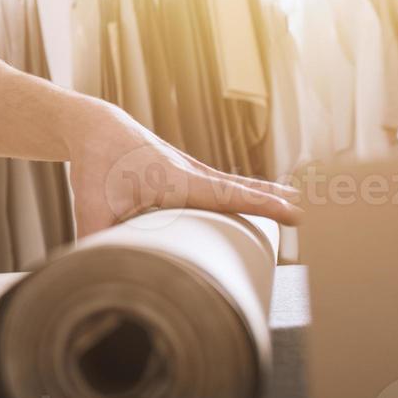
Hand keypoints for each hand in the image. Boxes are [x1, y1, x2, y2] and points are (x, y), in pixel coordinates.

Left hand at [69, 98, 302, 236]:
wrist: (95, 127)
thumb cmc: (94, 165)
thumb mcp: (89, 204)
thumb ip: (93, 238)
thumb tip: (92, 270)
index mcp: (175, 180)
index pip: (227, 196)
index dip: (262, 205)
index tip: (296, 212)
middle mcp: (190, 172)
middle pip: (240, 189)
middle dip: (273, 201)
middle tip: (308, 215)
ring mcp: (190, 169)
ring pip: (235, 184)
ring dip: (264, 194)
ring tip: (296, 207)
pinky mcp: (185, 170)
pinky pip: (223, 182)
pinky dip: (246, 189)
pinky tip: (258, 197)